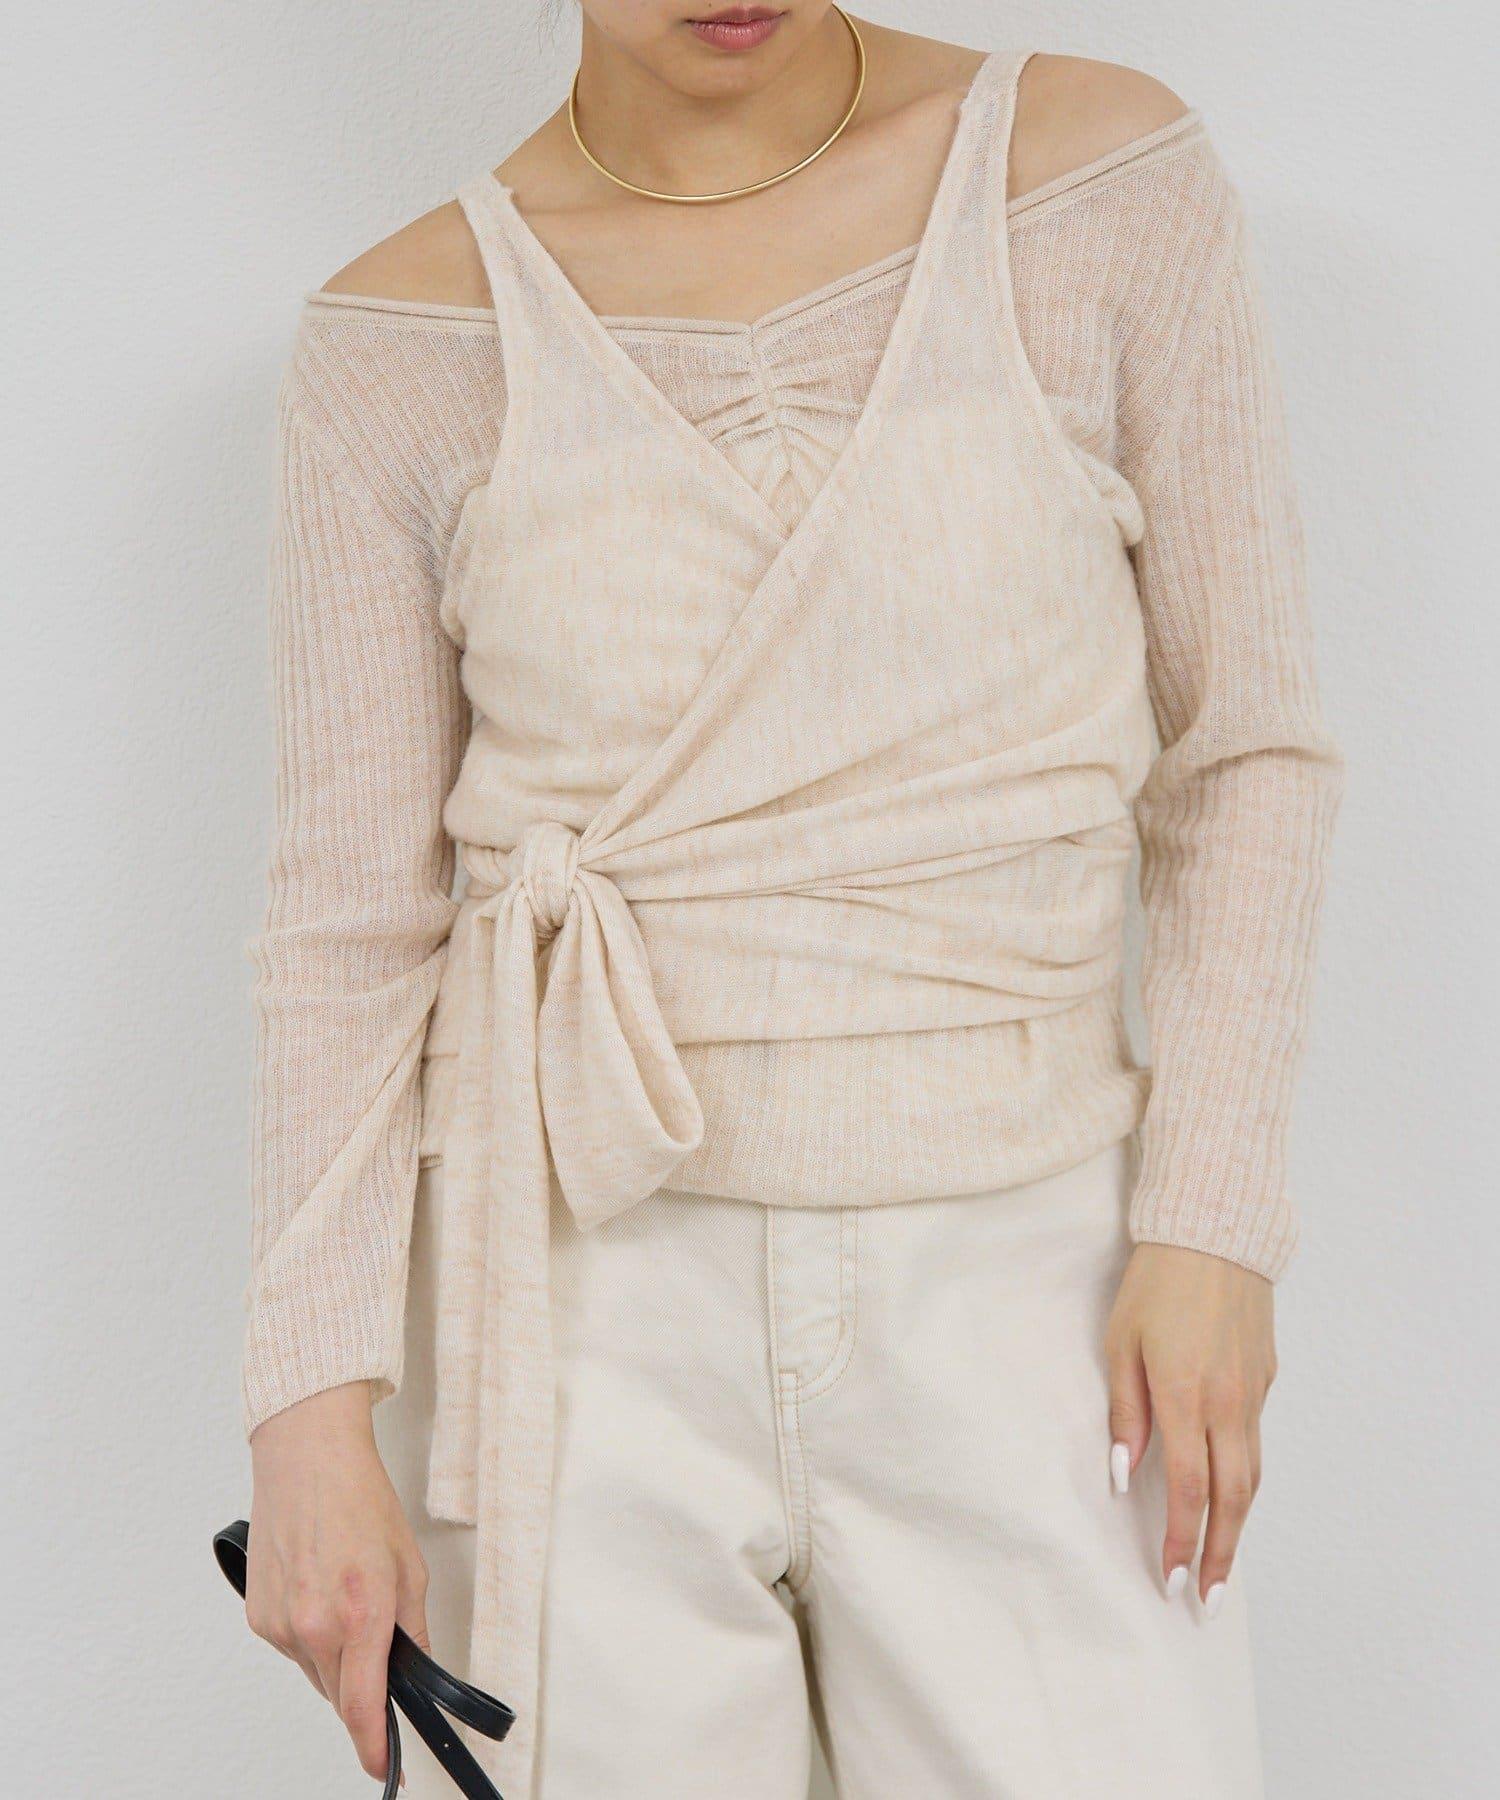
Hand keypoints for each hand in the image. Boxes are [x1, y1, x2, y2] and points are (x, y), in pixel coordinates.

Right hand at [246, 1382, 428, 1782]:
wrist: (306, 1458)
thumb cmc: (359, 1499)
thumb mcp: (408, 1566)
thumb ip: (414, 1630)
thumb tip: (417, 1674)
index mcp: (360, 1612)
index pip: (364, 1705)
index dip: (376, 1746)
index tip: (388, 1767)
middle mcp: (313, 1626)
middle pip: (341, 1695)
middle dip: (364, 1687)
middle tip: (380, 1647)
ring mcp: (279, 1624)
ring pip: (317, 1673)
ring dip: (337, 1658)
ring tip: (347, 1599)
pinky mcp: (257, 1617)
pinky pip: (293, 1649)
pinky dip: (311, 1637)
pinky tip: (320, 1594)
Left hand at [1104, 1244, 1275, 1611]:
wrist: (1214, 1232)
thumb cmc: (1156, 1283)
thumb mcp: (1121, 1341)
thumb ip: (1125, 1411)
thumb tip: (1119, 1473)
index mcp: (1186, 1397)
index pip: (1186, 1489)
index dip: (1180, 1540)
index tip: (1170, 1578)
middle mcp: (1229, 1403)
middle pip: (1232, 1498)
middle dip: (1219, 1553)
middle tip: (1207, 1597)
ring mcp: (1254, 1391)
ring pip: (1253, 1474)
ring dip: (1238, 1524)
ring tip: (1223, 1561)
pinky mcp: (1267, 1376)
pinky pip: (1257, 1438)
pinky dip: (1246, 1476)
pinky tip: (1230, 1491)